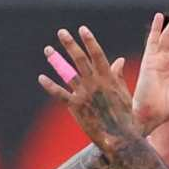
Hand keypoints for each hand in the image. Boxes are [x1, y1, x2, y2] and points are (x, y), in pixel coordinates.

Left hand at [38, 26, 137, 153]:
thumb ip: (118, 76)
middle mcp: (95, 83)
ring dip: (57, 60)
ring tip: (48, 50)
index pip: (98, 55)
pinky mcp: (76, 106)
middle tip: (61, 32)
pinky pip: (60, 94)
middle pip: (80, 59)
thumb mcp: (125, 94)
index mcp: (108, 79)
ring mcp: (84, 94)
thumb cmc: (126, 118)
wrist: (121, 139)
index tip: (82, 29)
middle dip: (70, 44)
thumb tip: (118, 61)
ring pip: (67, 73)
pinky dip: (50, 85)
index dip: (89, 41)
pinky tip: (41, 77)